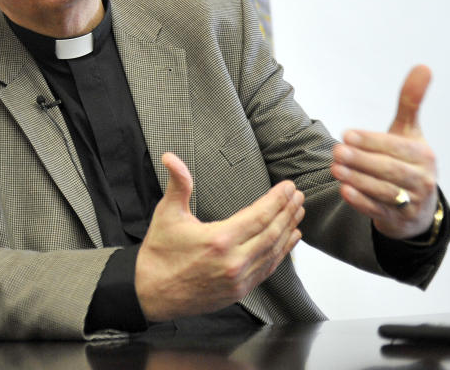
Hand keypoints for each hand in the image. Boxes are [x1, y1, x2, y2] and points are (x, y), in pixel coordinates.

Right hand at [135, 152, 304, 321]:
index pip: (259, 215)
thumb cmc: (159, 253)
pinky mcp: (239, 291)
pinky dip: (282, 253)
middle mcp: (233, 261)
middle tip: (298, 195)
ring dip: (289, 230)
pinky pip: (267, 269)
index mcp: (219, 239)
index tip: (288, 186)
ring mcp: (239, 279)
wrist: (151, 292)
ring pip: (274, 252)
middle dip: (288, 211)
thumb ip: (178, 184)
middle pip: (272, 232)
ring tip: (298, 212)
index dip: (277, 199)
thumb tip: (170, 157)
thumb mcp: (166, 214)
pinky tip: (290, 240)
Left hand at [331, 65, 438, 239]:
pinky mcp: (399, 220)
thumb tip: (423, 66)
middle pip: (390, 170)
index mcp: (423, 155)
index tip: (346, 134)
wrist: (417, 206)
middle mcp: (422, 179)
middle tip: (336, 151)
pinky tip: (344, 190)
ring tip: (334, 169)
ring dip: (358, 180)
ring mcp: (412, 202)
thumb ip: (411, 102)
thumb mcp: (409, 132)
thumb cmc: (408, 161)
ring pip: (384, 191)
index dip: (371, 141)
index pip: (397, 147)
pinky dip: (361, 202)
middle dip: (361, 160)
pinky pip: (379, 211)